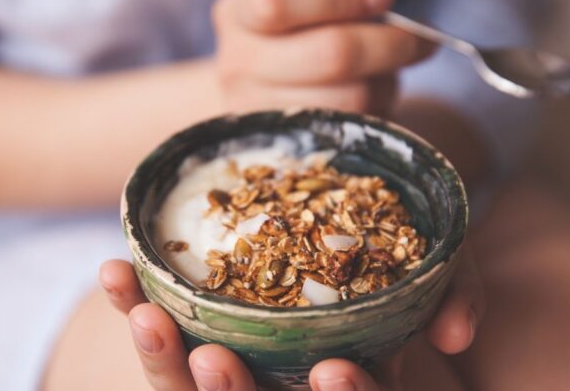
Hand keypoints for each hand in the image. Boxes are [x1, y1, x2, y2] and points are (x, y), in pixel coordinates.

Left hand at [99, 253, 483, 389]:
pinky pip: (154, 332)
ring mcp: (232, 360)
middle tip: (216, 362)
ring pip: (186, 385)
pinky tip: (115, 272)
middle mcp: (283, 382)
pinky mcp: (187, 327)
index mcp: (339, 381)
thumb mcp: (434, 260)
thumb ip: (454, 290)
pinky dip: (133, 304)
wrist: (326, 198)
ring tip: (147, 315)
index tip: (334, 370)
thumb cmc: (383, 241)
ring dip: (163, 359)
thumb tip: (454, 331)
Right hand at [213, 0, 434, 116]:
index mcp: (239, 10)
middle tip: (418, 37)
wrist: (268, 80)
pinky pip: (355, 128)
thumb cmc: (301, 24)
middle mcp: (238, 63)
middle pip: (331, 55)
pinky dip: (378, 106)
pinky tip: (372, 90)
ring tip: (388, 65)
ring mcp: (259, 110)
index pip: (275, 4)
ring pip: (352, 97)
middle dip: (389, 43)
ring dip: (387, 79)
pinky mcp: (289, 148)